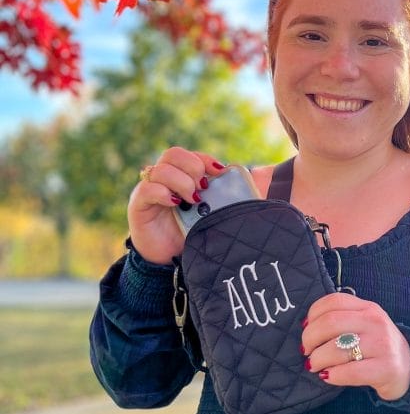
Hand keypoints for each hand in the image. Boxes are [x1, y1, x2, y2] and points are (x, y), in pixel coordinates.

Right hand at [127, 147, 226, 264]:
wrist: (170, 260)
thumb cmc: (194, 234)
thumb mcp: (216, 213)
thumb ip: (235, 195)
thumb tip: (266, 178)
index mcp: (182, 176)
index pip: (191, 155)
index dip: (205, 159)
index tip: (219, 171)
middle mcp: (164, 178)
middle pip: (174, 154)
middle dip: (193, 167)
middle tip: (203, 187)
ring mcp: (150, 189)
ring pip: (161, 169)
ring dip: (181, 181)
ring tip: (192, 199)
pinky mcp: (139, 204)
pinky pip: (148, 189)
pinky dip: (163, 193)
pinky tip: (175, 203)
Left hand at [301, 292, 409, 402]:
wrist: (409, 367)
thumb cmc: (377, 346)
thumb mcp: (364, 325)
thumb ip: (341, 319)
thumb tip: (306, 327)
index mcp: (368, 308)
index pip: (333, 301)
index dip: (312, 315)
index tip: (306, 330)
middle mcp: (375, 322)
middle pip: (330, 323)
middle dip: (310, 339)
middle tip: (306, 351)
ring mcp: (382, 345)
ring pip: (336, 349)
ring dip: (317, 359)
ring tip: (314, 366)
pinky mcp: (385, 368)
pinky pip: (350, 372)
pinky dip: (333, 375)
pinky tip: (328, 376)